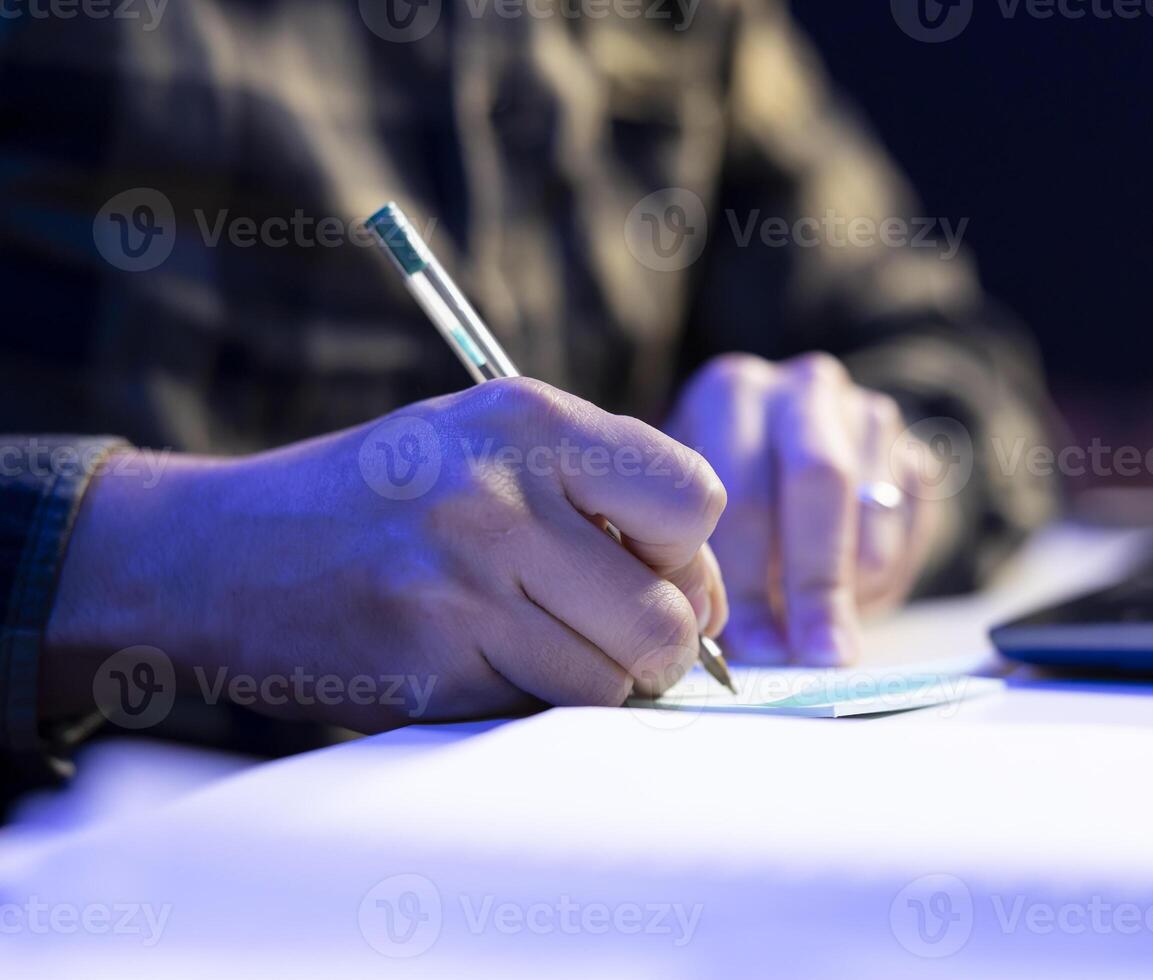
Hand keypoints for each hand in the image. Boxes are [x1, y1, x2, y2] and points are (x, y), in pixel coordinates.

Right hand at [43, 379, 727, 730]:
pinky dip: (527, 705)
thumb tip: (712, 599)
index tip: (659, 576)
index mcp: (529, 420)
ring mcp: (462, 586)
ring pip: (613, 683)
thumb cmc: (382, 495)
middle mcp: (500, 496)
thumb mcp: (488, 440)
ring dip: (594, 685)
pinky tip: (474, 662)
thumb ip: (603, 492)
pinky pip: (539, 714)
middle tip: (610, 636)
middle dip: (656, 646)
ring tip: (534, 645)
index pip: (696, 500)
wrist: (219, 553)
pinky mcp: (427, 667)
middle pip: (668, 615)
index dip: (692, 556)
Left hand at [666, 353, 939, 666]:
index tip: (756, 647)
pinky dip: (886, 577)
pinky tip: (849, 595)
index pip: (743, 491)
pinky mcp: (915, 448)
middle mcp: (802, 387)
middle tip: (818, 655)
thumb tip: (744, 650)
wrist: (790, 462)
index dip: (749, 579)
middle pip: (821, 481)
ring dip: (854, 584)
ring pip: (876, 508)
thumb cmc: (724, 511)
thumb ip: (711, 569)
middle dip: (818, 581)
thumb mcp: (696, 524)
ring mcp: (866, 410)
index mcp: (730, 394)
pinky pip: (913, 525)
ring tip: (824, 629)